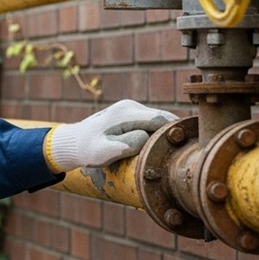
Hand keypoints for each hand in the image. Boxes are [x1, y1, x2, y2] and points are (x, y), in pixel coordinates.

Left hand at [45, 100, 176, 171]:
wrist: (73, 143)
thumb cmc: (86, 150)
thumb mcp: (103, 152)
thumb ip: (125, 145)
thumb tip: (146, 137)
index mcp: (126, 113)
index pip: (162, 119)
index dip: (176, 132)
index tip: (185, 146)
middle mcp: (130, 106)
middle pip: (163, 118)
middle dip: (171, 133)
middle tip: (178, 153)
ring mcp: (130, 108)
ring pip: (158, 121)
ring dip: (163, 134)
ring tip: (166, 151)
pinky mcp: (130, 114)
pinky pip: (151, 123)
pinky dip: (156, 133)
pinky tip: (156, 146)